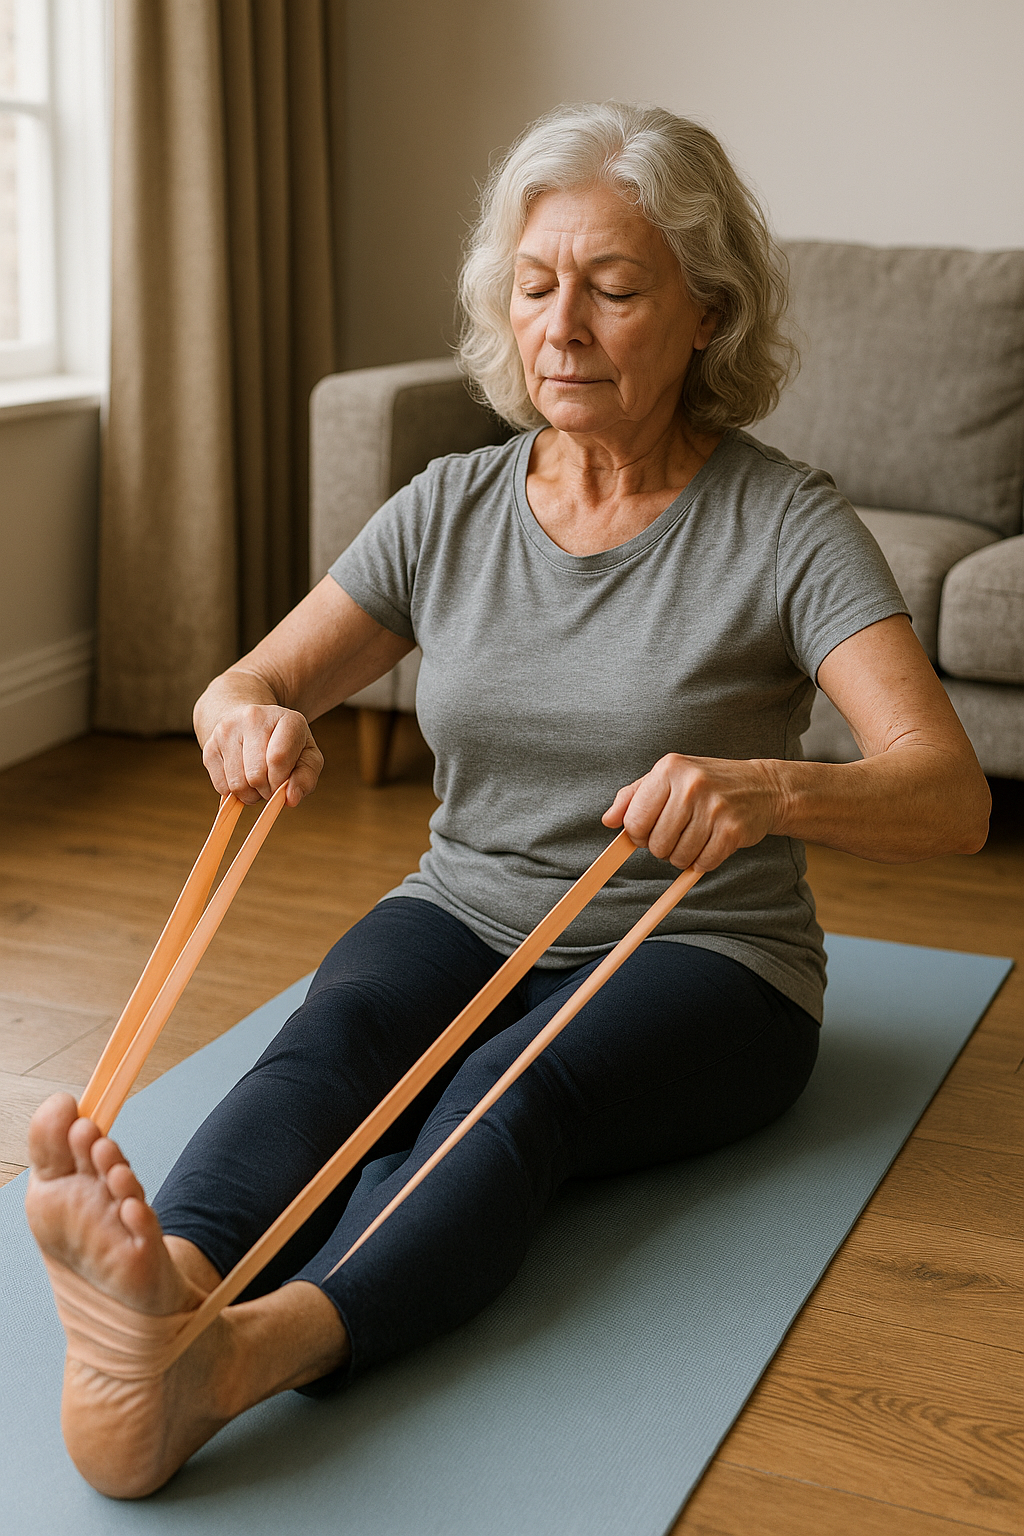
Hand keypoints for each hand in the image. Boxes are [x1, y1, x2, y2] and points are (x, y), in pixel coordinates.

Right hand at [200, 704, 323, 806]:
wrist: (249, 721)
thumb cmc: (284, 743)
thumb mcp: (307, 756)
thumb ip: (306, 778)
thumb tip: (290, 799)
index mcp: (285, 718)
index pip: (278, 758)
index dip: (281, 782)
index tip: (283, 785)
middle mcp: (253, 717)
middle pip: (256, 775)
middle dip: (267, 791)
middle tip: (271, 784)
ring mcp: (227, 730)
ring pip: (237, 784)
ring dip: (251, 794)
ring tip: (258, 782)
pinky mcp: (209, 746)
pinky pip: (222, 787)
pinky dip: (235, 792)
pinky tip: (243, 778)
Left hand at [602, 754, 779, 870]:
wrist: (762, 787)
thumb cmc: (708, 782)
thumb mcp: (670, 777)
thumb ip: (634, 796)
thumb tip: (609, 820)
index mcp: (669, 768)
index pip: (634, 820)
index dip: (637, 835)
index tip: (648, 832)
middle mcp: (691, 785)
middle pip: (656, 844)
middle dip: (662, 847)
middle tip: (677, 834)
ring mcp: (714, 807)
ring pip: (678, 857)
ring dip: (683, 856)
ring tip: (695, 837)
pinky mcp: (732, 830)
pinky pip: (703, 863)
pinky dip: (704, 861)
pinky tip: (712, 843)